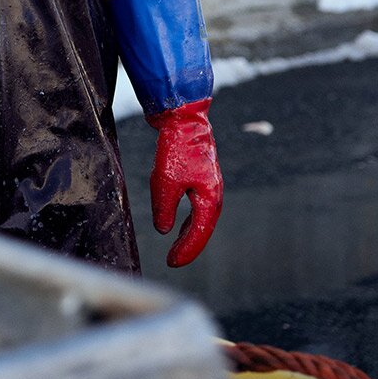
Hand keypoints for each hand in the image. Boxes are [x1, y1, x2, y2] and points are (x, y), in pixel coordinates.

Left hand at [147, 98, 222, 266]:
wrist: (183, 116)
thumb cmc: (176, 147)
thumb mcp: (165, 181)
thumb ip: (165, 209)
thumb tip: (164, 230)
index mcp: (210, 197)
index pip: (199, 232)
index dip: (186, 250)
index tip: (172, 262)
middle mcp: (213, 192)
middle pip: (202, 227)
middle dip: (188, 245)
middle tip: (173, 260)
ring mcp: (208, 183)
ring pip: (200, 216)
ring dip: (188, 232)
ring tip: (176, 246)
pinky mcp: (200, 174)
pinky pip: (195, 204)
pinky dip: (187, 217)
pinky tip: (177, 222)